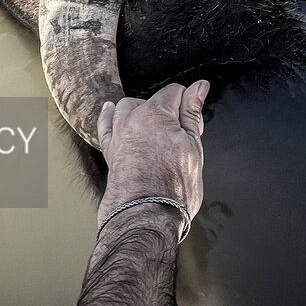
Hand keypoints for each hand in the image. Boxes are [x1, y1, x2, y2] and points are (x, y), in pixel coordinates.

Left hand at [96, 81, 208, 225]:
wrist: (147, 217)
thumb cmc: (172, 188)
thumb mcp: (193, 148)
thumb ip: (192, 113)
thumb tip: (199, 87)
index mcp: (156, 114)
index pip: (175, 92)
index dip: (188, 105)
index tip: (193, 122)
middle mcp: (133, 119)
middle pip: (152, 101)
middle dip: (167, 113)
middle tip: (181, 137)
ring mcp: (118, 134)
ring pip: (128, 108)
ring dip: (141, 112)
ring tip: (156, 129)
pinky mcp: (110, 150)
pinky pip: (106, 124)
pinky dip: (110, 115)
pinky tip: (111, 110)